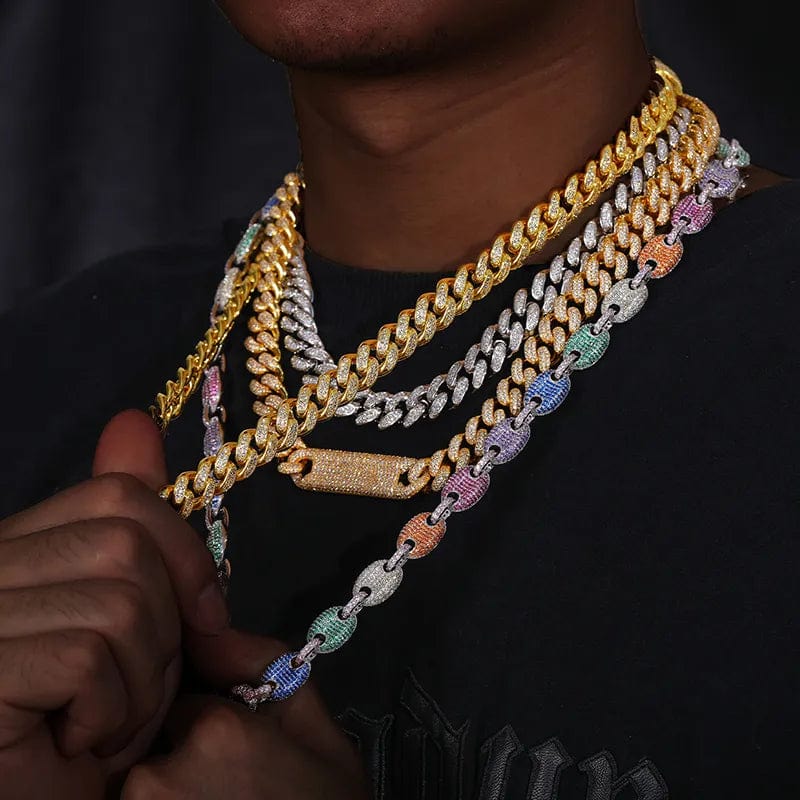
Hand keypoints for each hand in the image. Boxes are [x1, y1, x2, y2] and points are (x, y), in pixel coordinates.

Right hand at [0, 410, 227, 798]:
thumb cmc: (87, 725)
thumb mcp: (128, 616)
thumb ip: (128, 526)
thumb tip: (134, 422)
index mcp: (17, 549)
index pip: (119, 497)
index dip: (182, 554)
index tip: (204, 617)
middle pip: (126, 542)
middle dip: (164, 628)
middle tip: (134, 688)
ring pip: (118, 598)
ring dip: (142, 681)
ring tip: (106, 722)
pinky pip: (87, 656)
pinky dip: (109, 712)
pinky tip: (76, 746)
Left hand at [122, 630, 369, 799]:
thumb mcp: (318, 733)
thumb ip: (268, 665)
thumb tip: (214, 630)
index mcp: (216, 731)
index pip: (188, 699)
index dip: (216, 720)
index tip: (241, 746)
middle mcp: (159, 775)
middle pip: (162, 741)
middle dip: (190, 753)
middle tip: (232, 784)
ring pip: (145, 784)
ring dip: (174, 791)